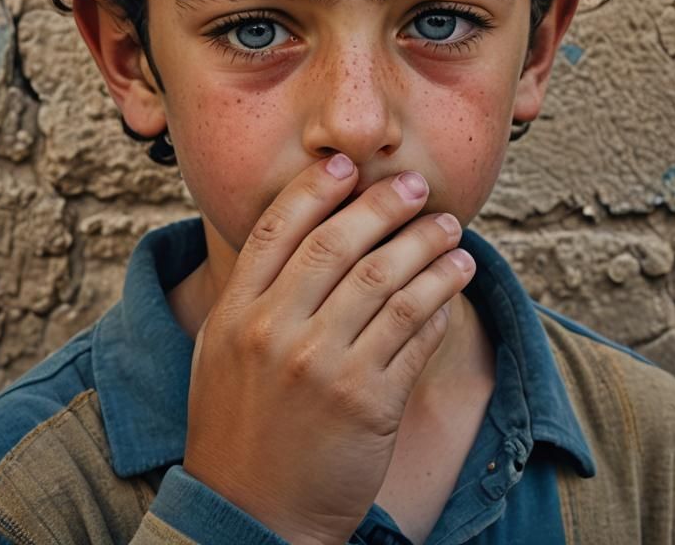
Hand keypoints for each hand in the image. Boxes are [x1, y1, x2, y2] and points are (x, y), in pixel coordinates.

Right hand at [182, 154, 475, 544]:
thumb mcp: (220, 351)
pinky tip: (453, 280)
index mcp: (236, 313)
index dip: (318, 187)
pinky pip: (414, 333)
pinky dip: (438, 300)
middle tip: (416, 186)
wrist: (251, 517)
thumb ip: (253, 292)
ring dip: (427, 247)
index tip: (349, 165)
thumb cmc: (237, 427)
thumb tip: (302, 232)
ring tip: (450, 230)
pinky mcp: (369, 403)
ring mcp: (324, 368)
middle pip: (340, 243)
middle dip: (385, 205)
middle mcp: (276, 332)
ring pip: (387, 282)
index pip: (279, 227)